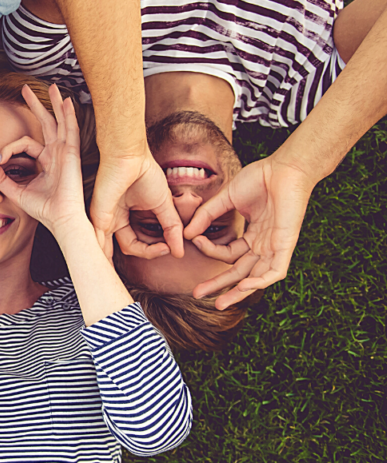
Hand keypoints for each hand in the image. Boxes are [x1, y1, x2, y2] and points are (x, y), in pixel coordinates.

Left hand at [0, 84, 86, 232]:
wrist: (60, 219)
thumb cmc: (43, 209)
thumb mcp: (16, 191)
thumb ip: (1, 179)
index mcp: (45, 161)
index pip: (25, 143)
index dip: (9, 149)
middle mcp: (56, 153)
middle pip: (46, 124)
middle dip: (36, 106)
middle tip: (25, 90)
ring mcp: (65, 152)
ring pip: (59, 122)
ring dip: (54, 104)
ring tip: (51, 87)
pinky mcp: (72, 154)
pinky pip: (70, 130)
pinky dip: (69, 115)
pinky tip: (67, 102)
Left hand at [90, 149, 183, 258]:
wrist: (130, 157)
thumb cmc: (144, 173)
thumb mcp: (163, 205)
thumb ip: (172, 228)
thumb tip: (181, 250)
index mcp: (125, 217)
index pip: (137, 244)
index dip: (154, 249)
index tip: (170, 248)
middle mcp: (112, 220)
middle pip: (126, 248)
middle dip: (142, 257)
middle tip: (159, 256)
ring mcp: (104, 220)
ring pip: (108, 250)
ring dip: (117, 265)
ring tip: (124, 276)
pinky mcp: (99, 217)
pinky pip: (100, 243)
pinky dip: (106, 257)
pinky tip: (112, 267)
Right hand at [185, 154, 315, 308]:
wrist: (284, 168)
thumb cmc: (260, 178)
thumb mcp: (226, 199)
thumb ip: (206, 216)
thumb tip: (186, 234)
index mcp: (253, 235)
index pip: (228, 253)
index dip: (209, 249)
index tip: (193, 239)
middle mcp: (263, 244)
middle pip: (240, 272)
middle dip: (220, 285)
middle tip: (198, 295)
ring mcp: (275, 246)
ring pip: (256, 277)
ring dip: (238, 292)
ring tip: (220, 303)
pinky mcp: (286, 244)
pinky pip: (274, 271)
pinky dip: (260, 281)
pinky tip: (244, 286)